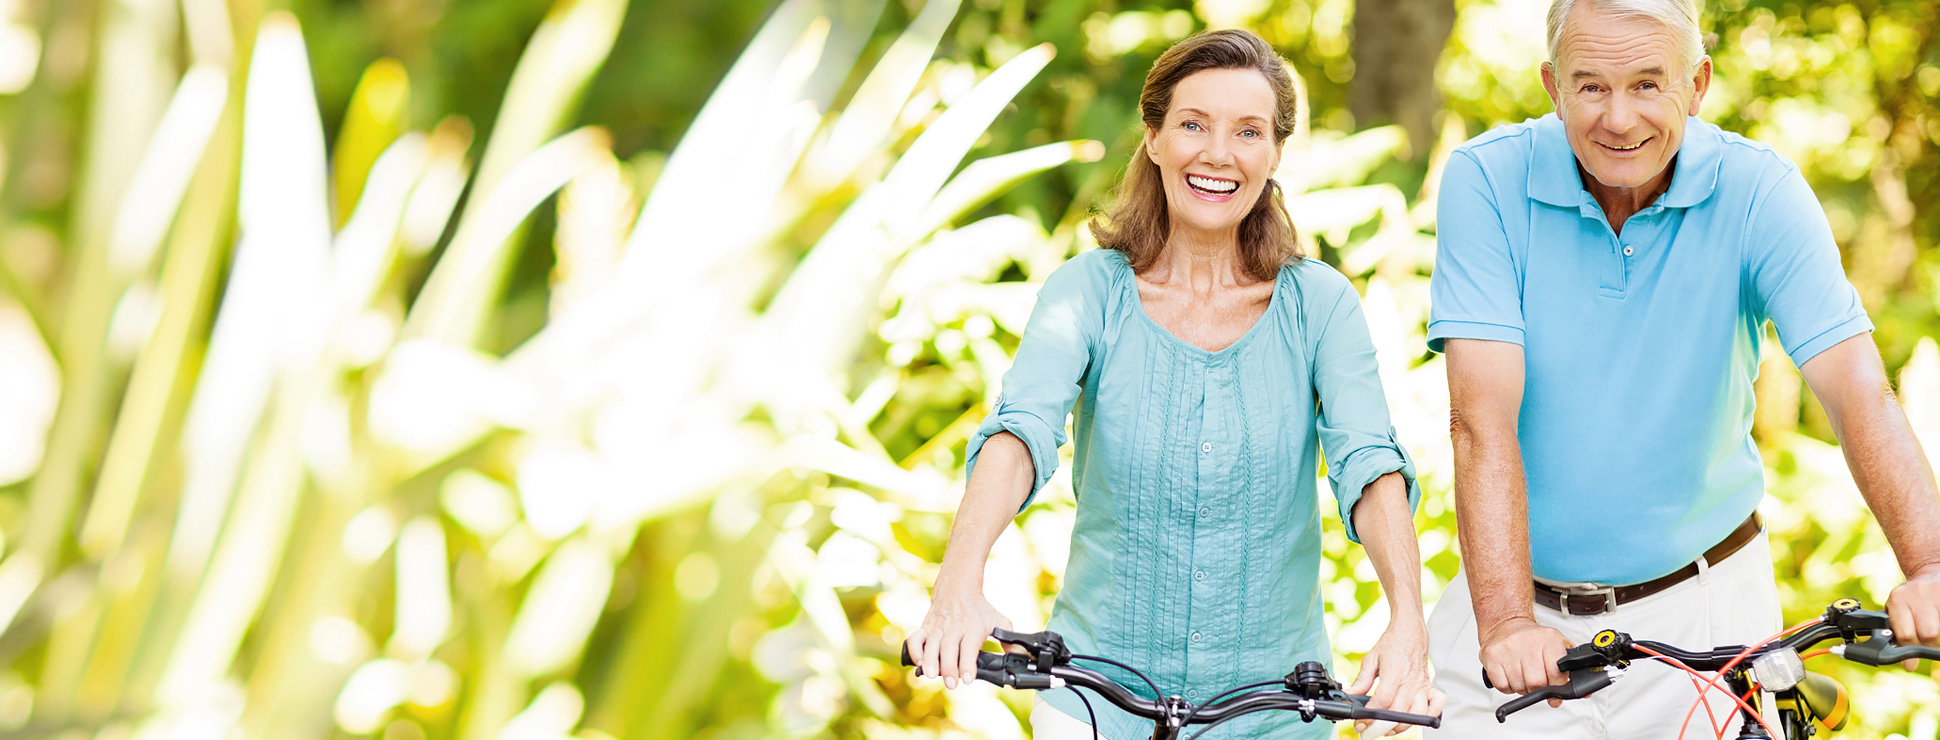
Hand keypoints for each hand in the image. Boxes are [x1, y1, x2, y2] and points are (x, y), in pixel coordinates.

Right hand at [905, 581, 1012, 688]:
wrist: (958, 587)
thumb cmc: (979, 609)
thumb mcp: (998, 620)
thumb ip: (1009, 639)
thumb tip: (1020, 656)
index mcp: (973, 627)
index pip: (969, 647)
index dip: (967, 664)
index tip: (968, 678)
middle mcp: (953, 627)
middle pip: (949, 648)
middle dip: (949, 667)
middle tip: (951, 683)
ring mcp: (937, 627)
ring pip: (931, 644)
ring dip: (929, 660)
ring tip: (931, 675)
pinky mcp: (925, 626)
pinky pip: (915, 638)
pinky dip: (914, 650)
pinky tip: (918, 662)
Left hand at [1348, 617, 1445, 736]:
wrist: (1410, 632)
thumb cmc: (1392, 644)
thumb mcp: (1371, 659)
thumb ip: (1361, 680)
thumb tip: (1349, 695)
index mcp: (1394, 672)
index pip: (1383, 700)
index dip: (1370, 715)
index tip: (1360, 722)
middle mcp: (1411, 681)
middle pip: (1398, 711)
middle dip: (1381, 726)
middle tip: (1368, 731)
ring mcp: (1422, 685)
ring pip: (1417, 714)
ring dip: (1402, 727)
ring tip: (1387, 730)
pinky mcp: (1430, 687)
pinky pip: (1437, 706)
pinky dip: (1429, 716)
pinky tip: (1415, 721)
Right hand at [1479, 617, 1571, 701]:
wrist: (1506, 624)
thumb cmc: (1533, 639)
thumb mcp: (1557, 646)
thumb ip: (1571, 670)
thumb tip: (1585, 692)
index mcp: (1549, 639)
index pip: (1556, 674)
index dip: (1556, 687)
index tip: (1555, 692)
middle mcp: (1528, 643)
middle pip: (1536, 684)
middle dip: (1537, 689)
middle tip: (1536, 681)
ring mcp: (1508, 649)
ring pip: (1518, 687)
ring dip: (1522, 687)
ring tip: (1522, 674)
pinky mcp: (1491, 656)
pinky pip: (1502, 686)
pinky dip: (1507, 686)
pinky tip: (1510, 674)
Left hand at [1886, 565, 1939, 669]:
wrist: (1928, 573)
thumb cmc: (1911, 599)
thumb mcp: (1898, 611)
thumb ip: (1900, 634)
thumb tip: (1909, 665)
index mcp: (1898, 600)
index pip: (1905, 635)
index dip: (1910, 652)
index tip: (1912, 663)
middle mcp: (1916, 595)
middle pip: (1928, 634)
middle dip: (1928, 644)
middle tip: (1928, 643)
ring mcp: (1936, 593)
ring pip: (1938, 629)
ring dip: (1938, 637)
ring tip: (1934, 631)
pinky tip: (1938, 621)